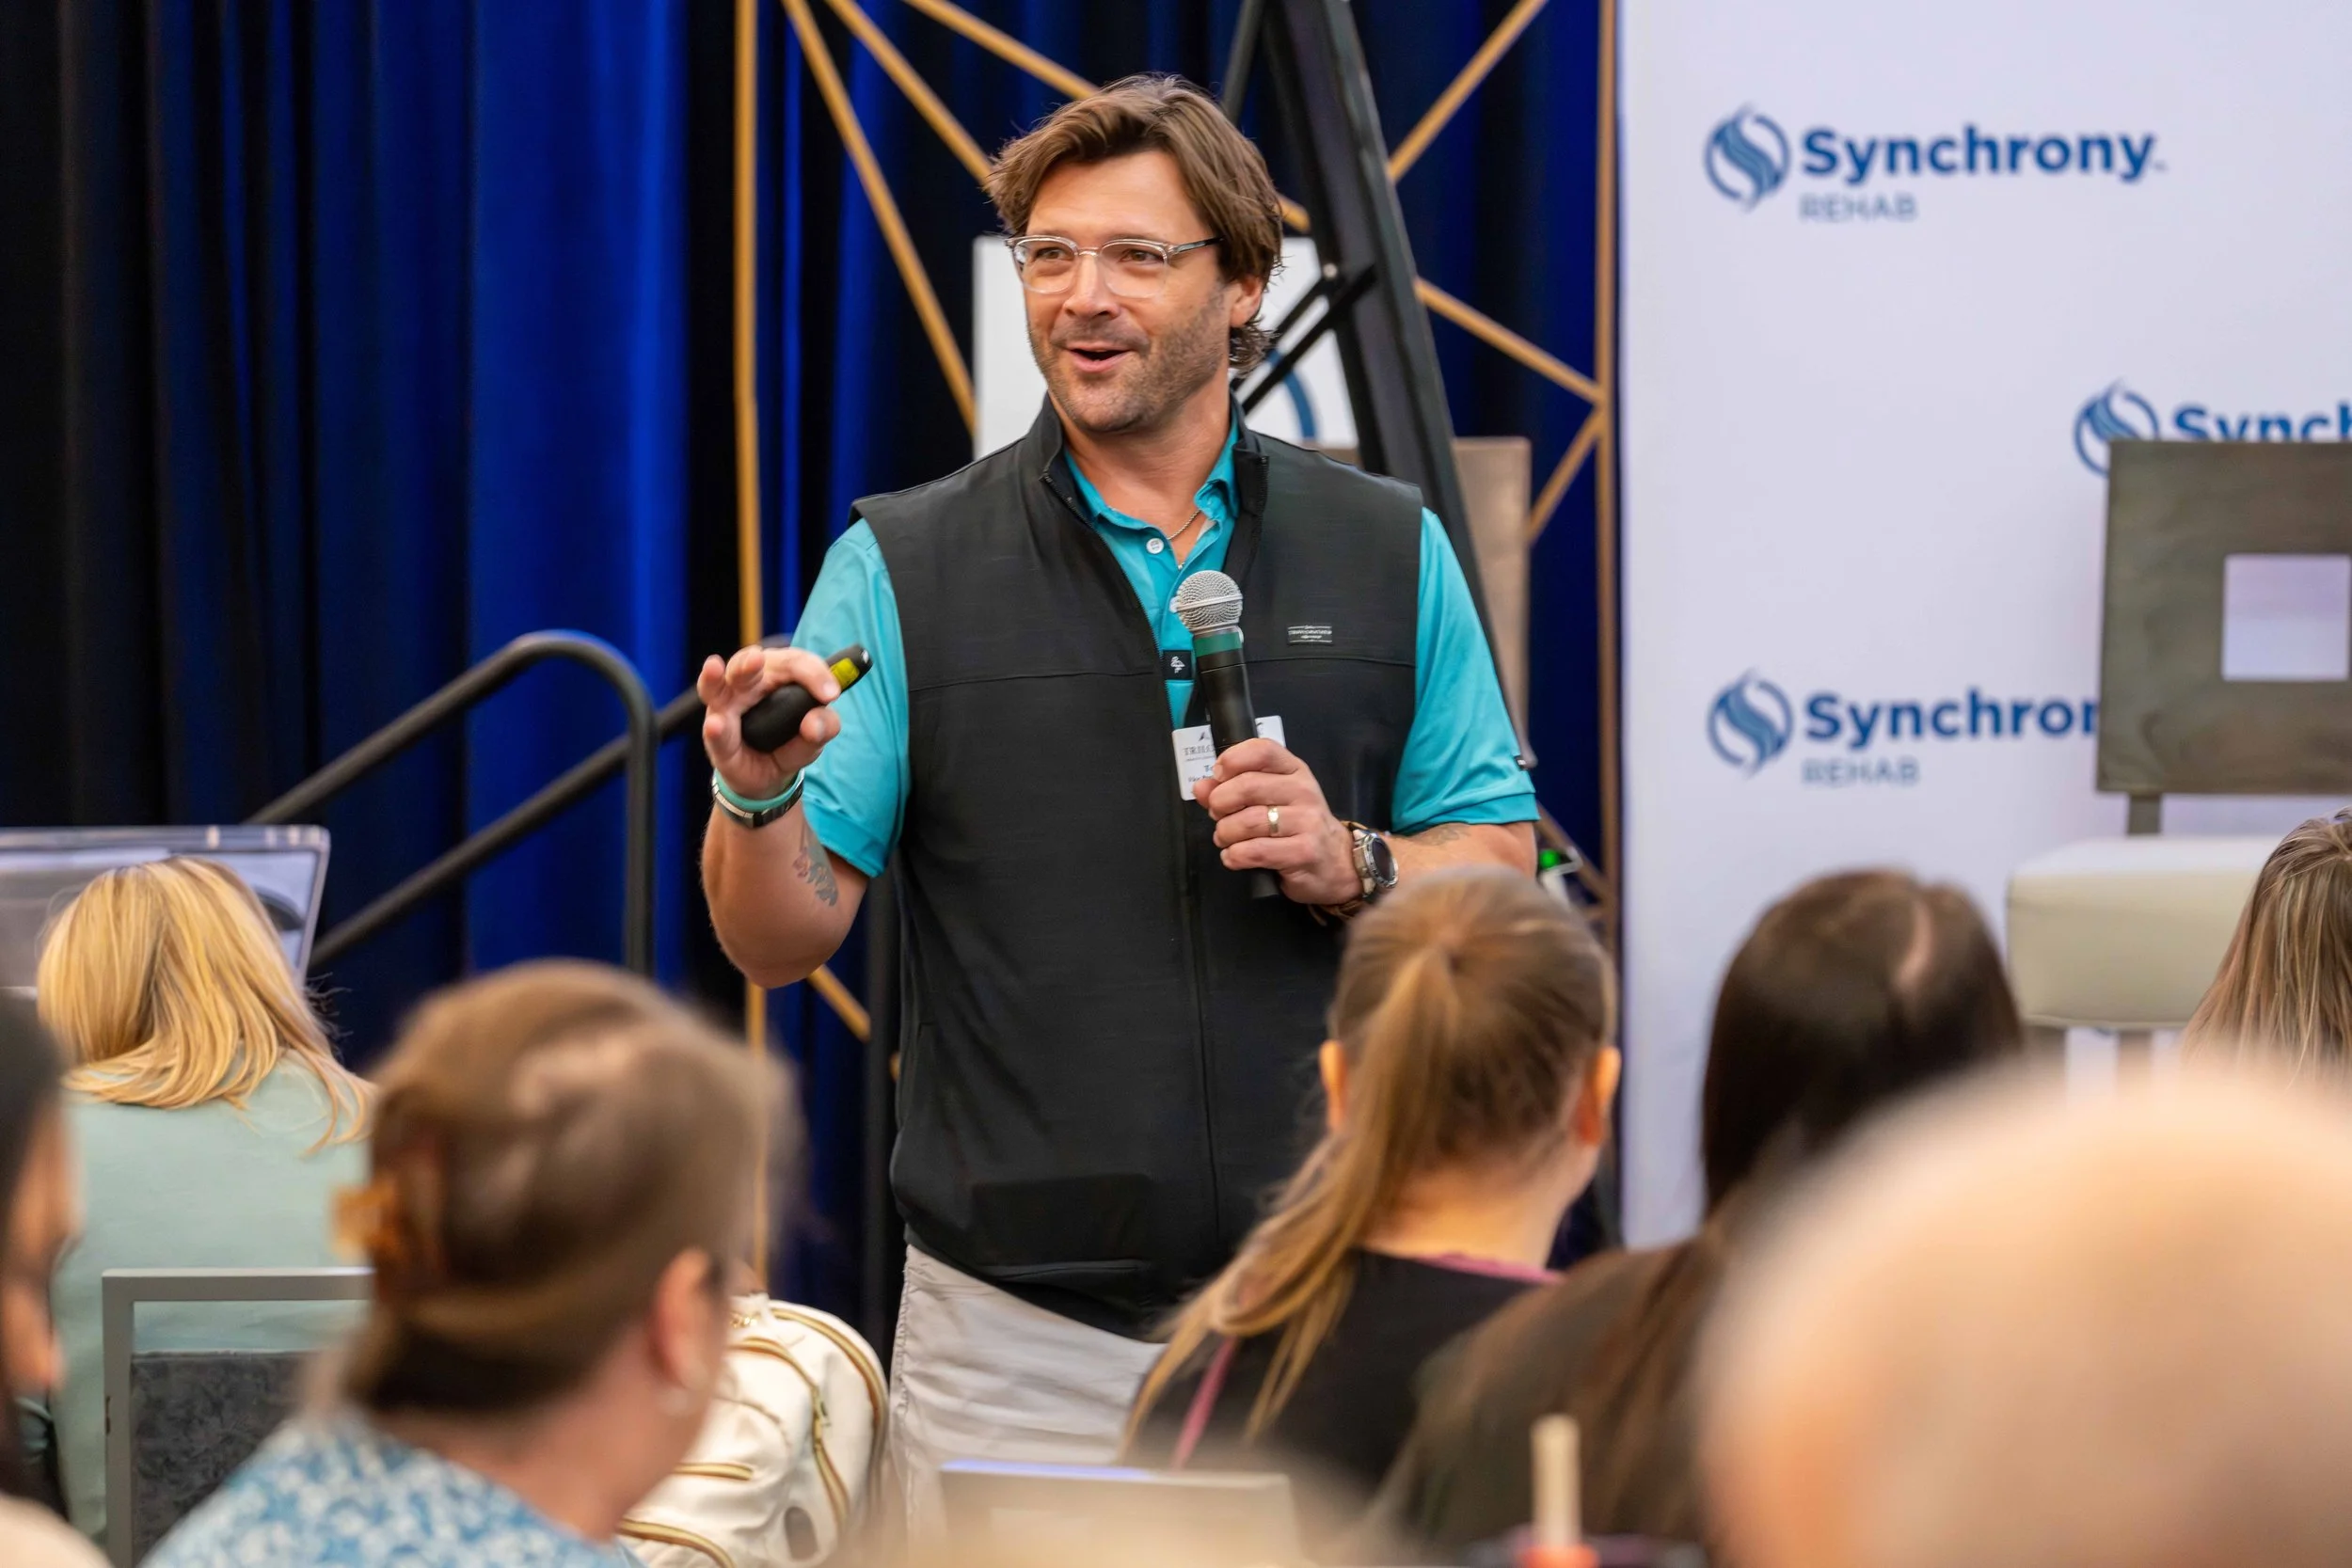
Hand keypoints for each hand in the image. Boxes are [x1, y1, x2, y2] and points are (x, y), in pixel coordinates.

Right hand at [699, 645, 842, 799]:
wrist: (767, 777)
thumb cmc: (789, 744)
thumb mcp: (814, 738)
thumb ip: (823, 728)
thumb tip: (814, 723)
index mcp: (776, 676)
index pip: (793, 662)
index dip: (813, 673)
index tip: (831, 694)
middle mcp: (747, 685)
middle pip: (747, 664)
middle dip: (750, 661)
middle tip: (756, 659)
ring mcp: (725, 709)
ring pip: (717, 688)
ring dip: (714, 678)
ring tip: (713, 668)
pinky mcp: (715, 738)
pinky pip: (715, 733)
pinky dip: (716, 729)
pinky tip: (715, 724)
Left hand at [1191, 738, 1358, 905]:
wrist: (1337, 862)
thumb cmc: (1298, 827)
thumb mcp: (1271, 800)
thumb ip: (1232, 789)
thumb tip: (1200, 787)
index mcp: (1294, 770)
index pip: (1262, 750)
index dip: (1232, 760)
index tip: (1218, 777)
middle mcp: (1303, 791)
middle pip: (1247, 786)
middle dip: (1220, 803)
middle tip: (1218, 815)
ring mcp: (1306, 821)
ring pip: (1247, 821)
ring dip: (1225, 833)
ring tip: (1226, 839)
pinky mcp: (1303, 851)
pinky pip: (1255, 851)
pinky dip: (1234, 856)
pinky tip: (1234, 857)